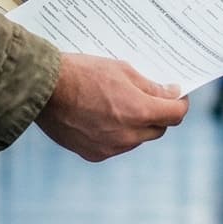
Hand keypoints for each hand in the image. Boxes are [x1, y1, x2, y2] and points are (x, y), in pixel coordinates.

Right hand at [37, 54, 185, 162]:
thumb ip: (150, 86)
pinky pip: (115, 146)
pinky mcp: (93, 154)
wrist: (42, 89)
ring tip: (117, 105)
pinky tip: (100, 117)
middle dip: (158, 114)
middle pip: (158, 129)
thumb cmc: (82, 73)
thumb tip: (171, 94)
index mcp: (139, 111)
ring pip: (136, 139)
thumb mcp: (121, 70)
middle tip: (148, 97)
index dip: (179, 103)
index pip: (175, 115)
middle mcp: (128, 135)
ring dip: (135, 125)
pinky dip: (115, 134)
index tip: (176, 95)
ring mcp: (111, 148)